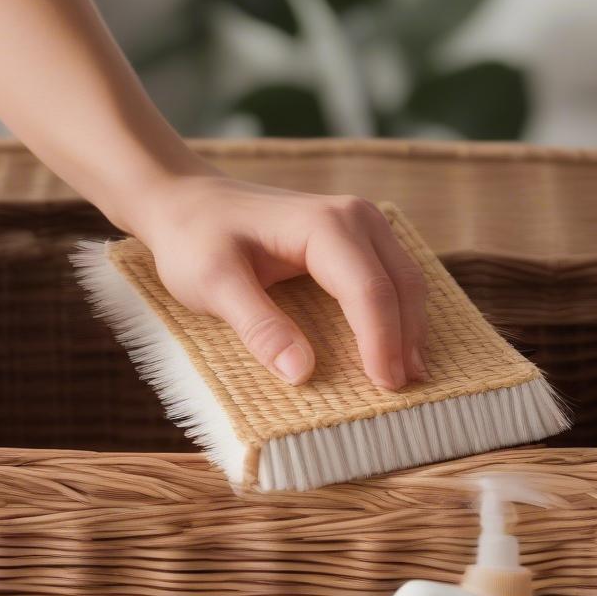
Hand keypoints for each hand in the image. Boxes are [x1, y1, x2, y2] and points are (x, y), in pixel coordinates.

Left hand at [127, 172, 428, 388]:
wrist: (187, 202)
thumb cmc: (195, 240)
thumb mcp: (214, 284)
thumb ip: (259, 326)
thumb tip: (302, 374)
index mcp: (324, 225)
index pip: (368, 290)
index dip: (380, 342)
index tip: (385, 388)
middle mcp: (353, 217)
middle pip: (398, 285)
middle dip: (404, 340)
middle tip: (404, 394)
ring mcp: (360, 223)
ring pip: (405, 280)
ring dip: (409, 328)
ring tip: (408, 377)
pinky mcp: (357, 238)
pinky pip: (391, 277)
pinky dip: (398, 313)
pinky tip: (395, 347)